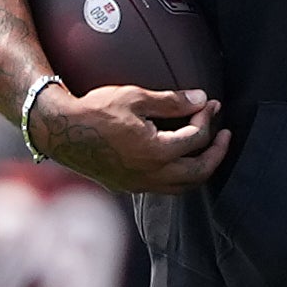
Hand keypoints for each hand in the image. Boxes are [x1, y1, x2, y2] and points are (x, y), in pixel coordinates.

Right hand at [37, 85, 228, 195]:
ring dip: (201, 168)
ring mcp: (141, 184)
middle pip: (200, 171)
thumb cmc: (96, 111)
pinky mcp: (130, 187)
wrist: (62, 131)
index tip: (208, 104)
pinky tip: (180, 160)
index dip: (207, 119)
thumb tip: (201, 98)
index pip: (196, 138)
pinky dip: (181, 177)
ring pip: (185, 186)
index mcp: (156, 152)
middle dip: (217, 152)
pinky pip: (166, 189)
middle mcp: (152, 174)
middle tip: (225, 134)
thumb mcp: (135, 97)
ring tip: (208, 150)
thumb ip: (172, 101)